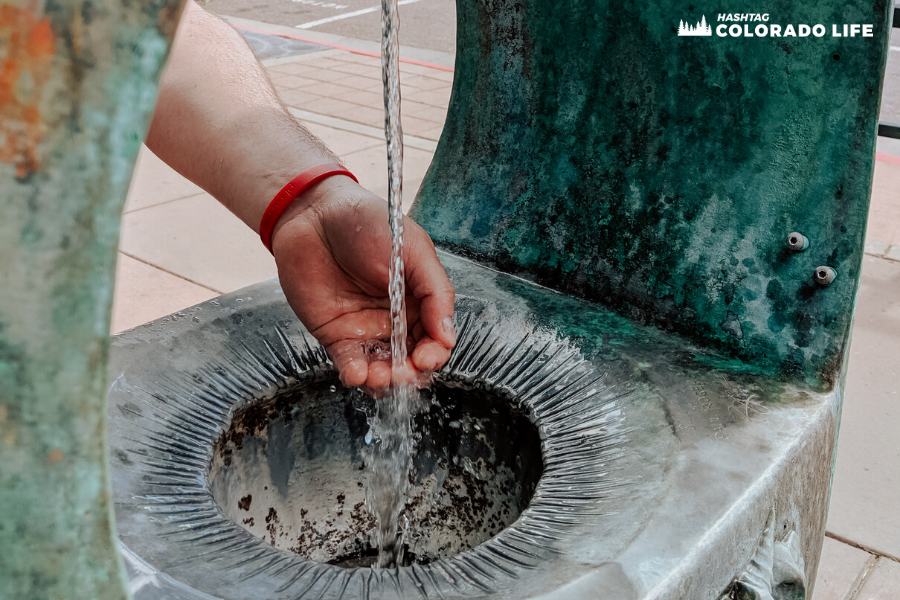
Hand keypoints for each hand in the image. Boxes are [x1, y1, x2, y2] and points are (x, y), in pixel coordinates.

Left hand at [270, 176, 455, 394]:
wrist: (315, 214)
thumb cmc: (367, 222)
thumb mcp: (413, 250)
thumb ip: (436, 292)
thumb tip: (449, 335)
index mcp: (419, 299)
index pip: (435, 338)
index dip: (434, 353)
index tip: (427, 356)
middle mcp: (394, 319)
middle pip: (410, 359)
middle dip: (411, 372)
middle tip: (405, 371)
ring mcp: (364, 329)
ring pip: (381, 368)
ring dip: (384, 381)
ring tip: (379, 376)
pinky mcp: (334, 334)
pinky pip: (349, 363)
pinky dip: (355, 375)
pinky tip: (357, 373)